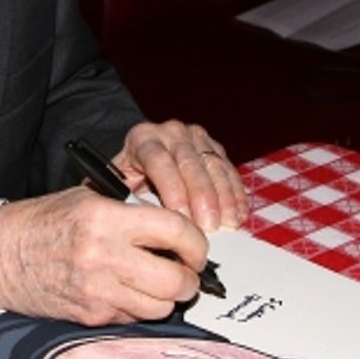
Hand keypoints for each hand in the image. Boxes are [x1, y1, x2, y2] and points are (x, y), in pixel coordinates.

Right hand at [0, 186, 208, 323]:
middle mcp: (103, 255)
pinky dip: (139, 307)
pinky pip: (134, 318)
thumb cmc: (45, 222)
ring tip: (156, 281)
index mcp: (106, 218)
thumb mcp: (89, 199)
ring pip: (161, 307)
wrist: (0, 254)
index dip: (197, 243)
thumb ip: (134, 212)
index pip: (176, 232)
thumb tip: (179, 232)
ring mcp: (97, 291)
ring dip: (167, 297)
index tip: (196, 247)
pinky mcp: (91, 316)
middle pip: (175, 281)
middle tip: (185, 271)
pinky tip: (126, 290)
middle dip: (189, 279)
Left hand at [111, 119, 247, 232]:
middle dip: (201, 197)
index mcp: (143, 138)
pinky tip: (238, 213)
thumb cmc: (129, 178)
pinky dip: (236, 194)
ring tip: (227, 222)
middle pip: (189, 163)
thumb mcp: (121, 186)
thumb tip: (149, 222)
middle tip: (208, 225)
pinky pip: (229, 170)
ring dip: (223, 197)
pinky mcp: (214, 147)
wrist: (142, 159)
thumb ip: (131, 199)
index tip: (180, 215)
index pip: (158, 160)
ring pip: (213, 166)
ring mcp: (195, 138)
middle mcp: (170, 133)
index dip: (171, 189)